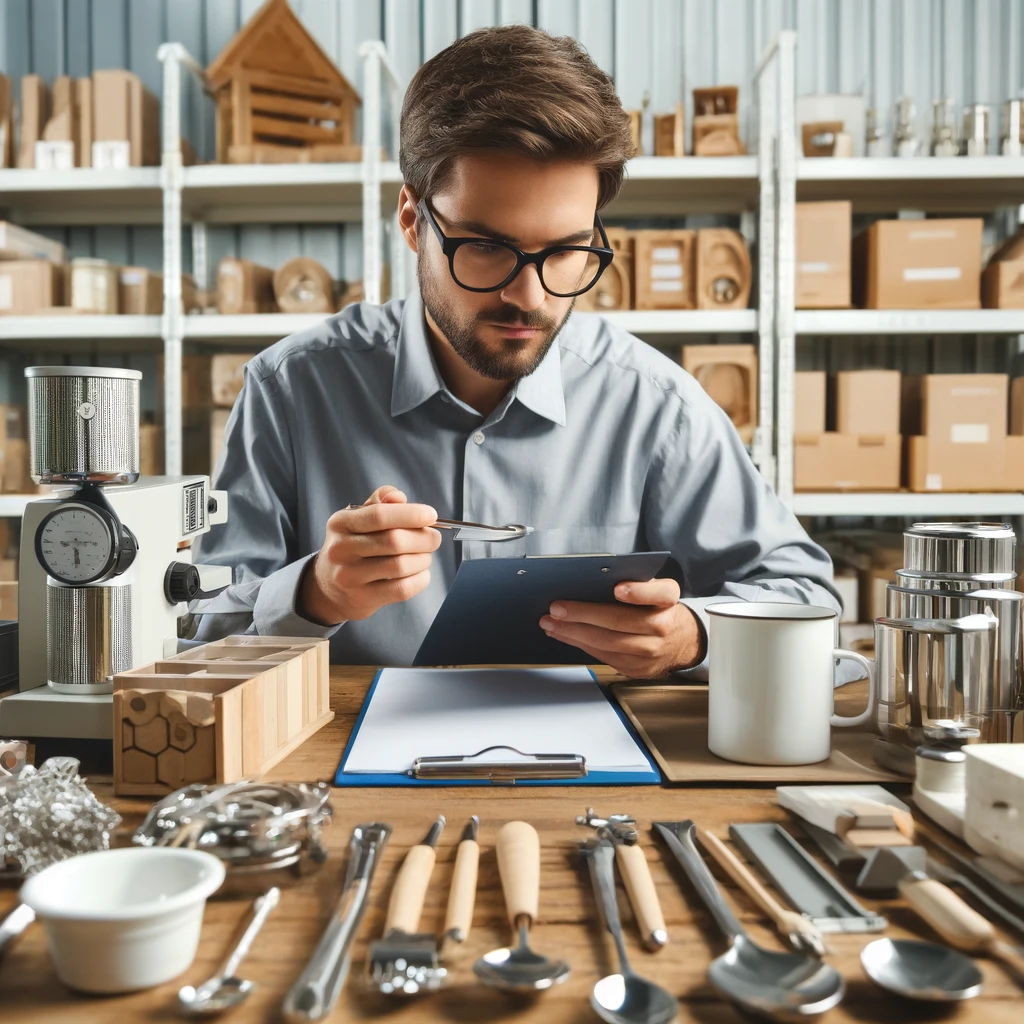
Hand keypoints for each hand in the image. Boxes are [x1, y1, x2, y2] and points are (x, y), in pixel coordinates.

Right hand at [299, 485, 440, 625]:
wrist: (328, 588)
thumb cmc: (353, 545)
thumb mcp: (357, 518)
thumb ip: (380, 502)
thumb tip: (399, 497)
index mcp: (341, 523)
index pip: (379, 515)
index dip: (411, 514)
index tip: (431, 515)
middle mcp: (341, 549)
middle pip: (394, 541)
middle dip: (423, 538)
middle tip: (434, 539)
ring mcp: (349, 576)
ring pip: (400, 566)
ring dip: (423, 560)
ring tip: (425, 556)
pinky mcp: (361, 599)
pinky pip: (402, 589)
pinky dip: (420, 580)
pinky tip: (421, 574)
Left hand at [538, 577, 705, 678]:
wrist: (683, 643)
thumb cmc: (661, 611)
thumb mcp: (656, 591)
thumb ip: (634, 583)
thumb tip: (590, 580)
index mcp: (668, 601)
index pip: (660, 593)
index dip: (638, 591)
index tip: (618, 588)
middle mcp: (663, 627)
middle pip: (620, 621)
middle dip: (583, 614)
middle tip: (558, 608)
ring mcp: (650, 651)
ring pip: (607, 642)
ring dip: (573, 632)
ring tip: (552, 622)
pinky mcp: (637, 668)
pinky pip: (604, 656)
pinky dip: (580, 644)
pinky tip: (565, 634)